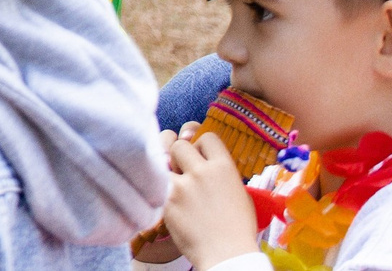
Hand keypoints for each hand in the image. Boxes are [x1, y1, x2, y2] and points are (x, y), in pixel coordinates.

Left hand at [162, 132, 258, 269]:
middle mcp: (202, 172)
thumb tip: (200, 157)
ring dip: (163, 163)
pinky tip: (158, 186)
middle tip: (178, 164)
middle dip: (178, 153)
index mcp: (224, 168)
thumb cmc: (236, 228)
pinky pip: (153, 177)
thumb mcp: (239, 192)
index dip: (200, 143)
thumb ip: (219, 172)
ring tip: (167, 173)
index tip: (198, 152)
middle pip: (179, 144)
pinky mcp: (165, 199)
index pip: (206, 137)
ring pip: (161, 156)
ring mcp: (182, 185)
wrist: (226, 255)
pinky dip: (154, 180)